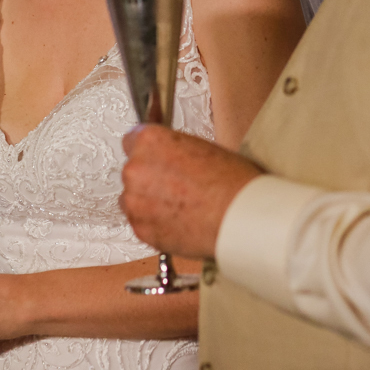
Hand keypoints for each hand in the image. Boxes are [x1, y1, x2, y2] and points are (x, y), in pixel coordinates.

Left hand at [120, 125, 261, 258]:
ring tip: (179, 207)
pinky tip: (179, 221)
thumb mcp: (200, 147)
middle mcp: (135, 168)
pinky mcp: (141, 229)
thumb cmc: (230, 180)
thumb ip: (172, 149)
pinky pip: (141, 223)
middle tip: (176, 186)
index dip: (147, 151)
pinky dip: (155, 223)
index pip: (132, 140)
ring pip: (133, 199)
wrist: (238, 216)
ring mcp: (135, 201)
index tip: (155, 158)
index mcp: (150, 141)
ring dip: (149, 201)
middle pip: (133, 171)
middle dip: (150, 178)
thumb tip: (166, 156)